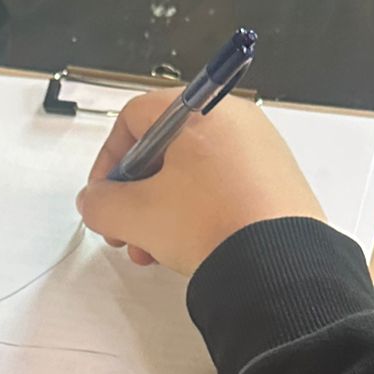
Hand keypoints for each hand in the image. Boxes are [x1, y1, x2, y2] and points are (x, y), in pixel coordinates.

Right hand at [76, 90, 325, 275]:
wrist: (278, 264)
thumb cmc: (209, 224)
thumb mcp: (136, 215)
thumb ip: (101, 203)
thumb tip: (95, 201)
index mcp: (200, 110)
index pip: (135, 118)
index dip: (109, 159)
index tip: (103, 196)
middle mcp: (235, 120)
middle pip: (165, 148)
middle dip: (137, 195)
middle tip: (126, 231)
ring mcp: (262, 151)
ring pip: (194, 174)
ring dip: (164, 211)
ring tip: (156, 250)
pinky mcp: (279, 183)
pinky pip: (226, 189)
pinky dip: (201, 213)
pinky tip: (192, 249)